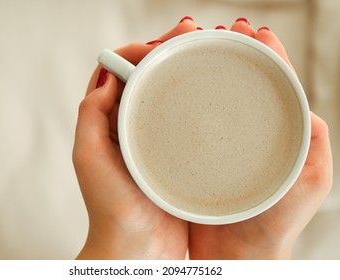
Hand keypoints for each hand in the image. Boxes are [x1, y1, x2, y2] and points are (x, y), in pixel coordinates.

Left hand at [72, 17, 199, 258]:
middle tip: (191, 34)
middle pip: (145, 75)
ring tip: (204, 50)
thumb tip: (108, 75)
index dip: (135, 51)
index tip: (159, 45)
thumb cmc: (111, 209)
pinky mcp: (176, 151)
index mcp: (106, 122)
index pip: (117, 72)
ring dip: (182, 68)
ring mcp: (154, 137)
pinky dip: (195, 98)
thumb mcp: (89, 158)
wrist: (139, 248)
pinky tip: (210, 89)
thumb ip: (91, 114)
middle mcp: (128, 125)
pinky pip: (184, 116)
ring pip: (166, 92)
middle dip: (165, 50)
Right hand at [188, 19, 332, 259]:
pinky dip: (186, 98)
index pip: (274, 81)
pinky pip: (192, 119)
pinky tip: (177, 83)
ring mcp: (221, 141)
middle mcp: (248, 132)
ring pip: (215, 96)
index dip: (265, 53)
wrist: (238, 254)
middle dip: (232, 52)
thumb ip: (314, 141)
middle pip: (243, 82)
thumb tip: (305, 103)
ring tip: (196, 47)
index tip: (250, 31)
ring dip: (207, 68)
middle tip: (219, 32)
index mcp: (278, 132)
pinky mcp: (197, 154)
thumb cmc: (275, 224)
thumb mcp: (310, 180)